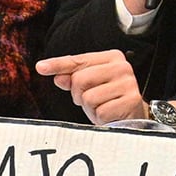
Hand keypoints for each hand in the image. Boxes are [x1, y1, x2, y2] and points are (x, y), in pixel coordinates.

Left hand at [35, 48, 150, 125]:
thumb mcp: (90, 86)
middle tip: (91, 101)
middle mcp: (122, 67)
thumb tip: (57, 77)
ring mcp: (128, 83)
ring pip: (88, 97)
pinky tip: (110, 115)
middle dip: (79, 95)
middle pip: (80, 79)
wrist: (134, 117)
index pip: (78, 61)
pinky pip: (100, 112)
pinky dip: (100, 118)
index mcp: (112, 57)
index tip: (40, 67)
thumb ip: (73, 78)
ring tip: (102, 108)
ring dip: (90, 108)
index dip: (58, 65)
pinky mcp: (131, 101)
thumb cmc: (109, 99)